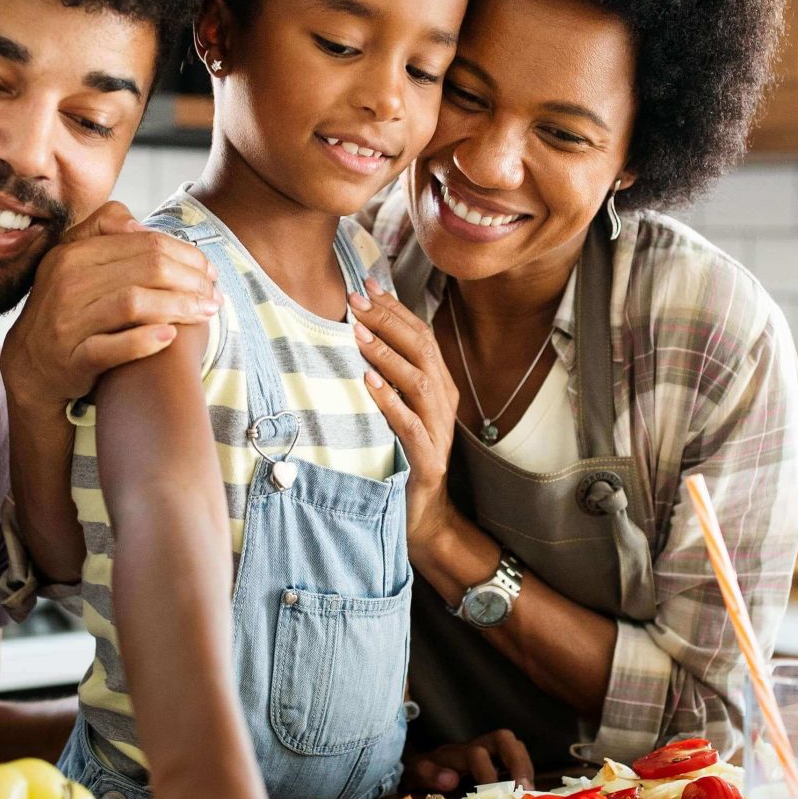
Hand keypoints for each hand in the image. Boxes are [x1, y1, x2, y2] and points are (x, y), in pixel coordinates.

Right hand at [2, 202, 218, 410]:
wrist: (31, 364)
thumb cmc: (67, 308)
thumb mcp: (75, 261)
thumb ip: (103, 230)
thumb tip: (139, 224)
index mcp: (74, 253)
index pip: (145, 243)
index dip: (186, 255)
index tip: (209, 270)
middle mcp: (68, 283)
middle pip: (147, 269)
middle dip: (191, 280)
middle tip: (215, 294)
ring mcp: (68, 322)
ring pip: (134, 304)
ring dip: (179, 307)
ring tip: (206, 313)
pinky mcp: (73, 359)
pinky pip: (113, 347)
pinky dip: (145, 340)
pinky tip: (171, 336)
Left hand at [348, 282, 460, 547]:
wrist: (419, 514)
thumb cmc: (399, 455)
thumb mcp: (393, 408)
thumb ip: (385, 373)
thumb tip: (357, 330)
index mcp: (437, 385)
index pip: (419, 334)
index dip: (394, 307)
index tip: (364, 284)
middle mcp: (443, 401)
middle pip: (421, 349)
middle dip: (387, 321)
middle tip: (354, 299)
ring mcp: (439, 430)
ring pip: (418, 381)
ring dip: (387, 354)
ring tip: (358, 333)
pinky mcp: (428, 459)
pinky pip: (410, 424)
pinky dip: (390, 401)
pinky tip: (369, 383)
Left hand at [404, 728, 535, 793]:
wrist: (420, 768)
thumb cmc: (420, 773)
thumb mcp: (416, 774)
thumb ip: (428, 774)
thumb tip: (451, 779)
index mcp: (455, 752)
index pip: (475, 753)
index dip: (486, 773)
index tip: (492, 795)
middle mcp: (475, 747)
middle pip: (503, 739)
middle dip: (517, 762)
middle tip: (524, 788)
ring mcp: (489, 754)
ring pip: (514, 747)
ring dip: (526, 768)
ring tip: (531, 793)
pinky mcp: (497, 764)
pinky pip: (517, 761)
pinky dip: (526, 776)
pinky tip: (528, 795)